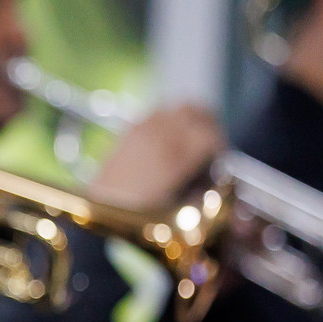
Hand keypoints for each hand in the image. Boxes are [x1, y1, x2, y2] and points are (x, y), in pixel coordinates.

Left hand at [88, 104, 223, 210]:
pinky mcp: (130, 127)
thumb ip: (204, 191)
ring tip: (192, 137)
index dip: (220, 146)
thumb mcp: (179, 208)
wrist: (101, 207)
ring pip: (177, 107)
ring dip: (189, 119)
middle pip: (195, 111)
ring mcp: (142, 128)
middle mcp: (159, 136)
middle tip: (211, 141)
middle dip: (208, 124)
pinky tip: (168, 138)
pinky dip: (169, 120)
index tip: (219, 158)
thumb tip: (221, 180)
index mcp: (174, 157)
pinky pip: (157, 112)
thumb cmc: (140, 214)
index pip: (210, 136)